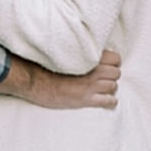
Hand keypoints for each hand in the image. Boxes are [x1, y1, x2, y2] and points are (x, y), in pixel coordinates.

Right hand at [0, 49, 119, 109]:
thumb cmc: (44, 63)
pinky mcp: (85, 100)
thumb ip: (79, 50)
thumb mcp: (64, 51)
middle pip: (116, 73)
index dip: (113, 62)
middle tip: (104, 77)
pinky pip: (109, 101)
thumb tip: (86, 48)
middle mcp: (92, 70)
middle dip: (112, 75)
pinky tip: (104, 100)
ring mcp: (90, 86)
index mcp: (88, 56)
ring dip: (109, 88)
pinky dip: (109, 101)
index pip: (115, 58)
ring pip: (113, 86)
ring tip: (102, 89)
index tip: (107, 64)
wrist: (33, 80)